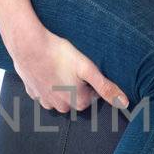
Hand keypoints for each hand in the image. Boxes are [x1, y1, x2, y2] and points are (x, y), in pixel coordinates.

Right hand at [11, 27, 130, 114]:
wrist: (28, 45)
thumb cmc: (60, 55)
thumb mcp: (88, 69)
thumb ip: (106, 87)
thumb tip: (124, 103)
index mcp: (77, 102)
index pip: (92, 96)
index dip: (90, 81)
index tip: (85, 69)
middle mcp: (61, 107)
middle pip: (75, 97)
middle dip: (76, 85)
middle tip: (71, 66)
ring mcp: (44, 101)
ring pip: (58, 96)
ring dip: (60, 85)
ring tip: (58, 66)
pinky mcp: (32, 92)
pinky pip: (43, 91)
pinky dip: (46, 83)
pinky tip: (46, 69)